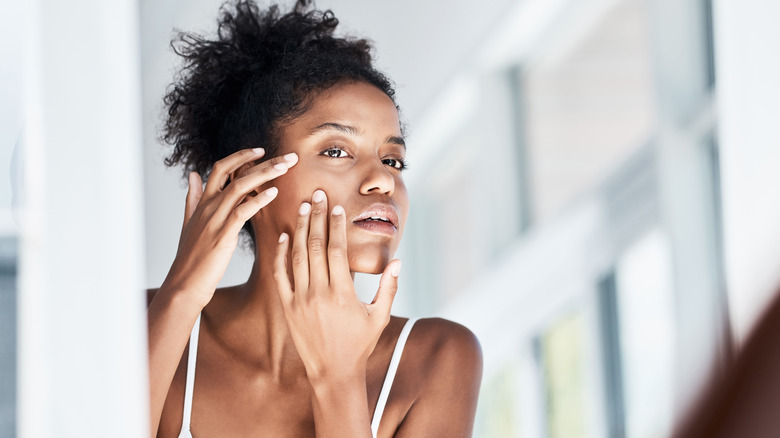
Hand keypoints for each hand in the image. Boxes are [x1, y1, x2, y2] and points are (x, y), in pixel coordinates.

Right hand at [161, 148, 297, 306]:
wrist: (184, 284)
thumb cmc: (190, 258)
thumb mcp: (189, 223)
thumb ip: (193, 198)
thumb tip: (193, 174)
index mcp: (203, 202)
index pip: (221, 168)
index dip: (241, 156)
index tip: (261, 150)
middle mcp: (209, 206)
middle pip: (235, 173)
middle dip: (263, 161)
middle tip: (288, 156)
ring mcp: (215, 220)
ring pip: (240, 187)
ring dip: (265, 174)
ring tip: (286, 167)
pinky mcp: (222, 236)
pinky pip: (241, 212)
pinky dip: (258, 201)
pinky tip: (274, 194)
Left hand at [273, 189, 401, 382]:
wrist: (333, 372)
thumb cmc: (359, 344)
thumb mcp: (379, 317)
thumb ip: (389, 288)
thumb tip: (398, 261)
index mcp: (342, 293)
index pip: (336, 249)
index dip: (335, 225)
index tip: (335, 206)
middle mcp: (319, 293)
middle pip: (315, 245)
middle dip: (315, 217)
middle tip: (316, 195)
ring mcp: (300, 299)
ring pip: (297, 255)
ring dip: (298, 228)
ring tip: (301, 206)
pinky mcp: (287, 306)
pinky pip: (281, 274)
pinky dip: (281, 253)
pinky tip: (283, 236)